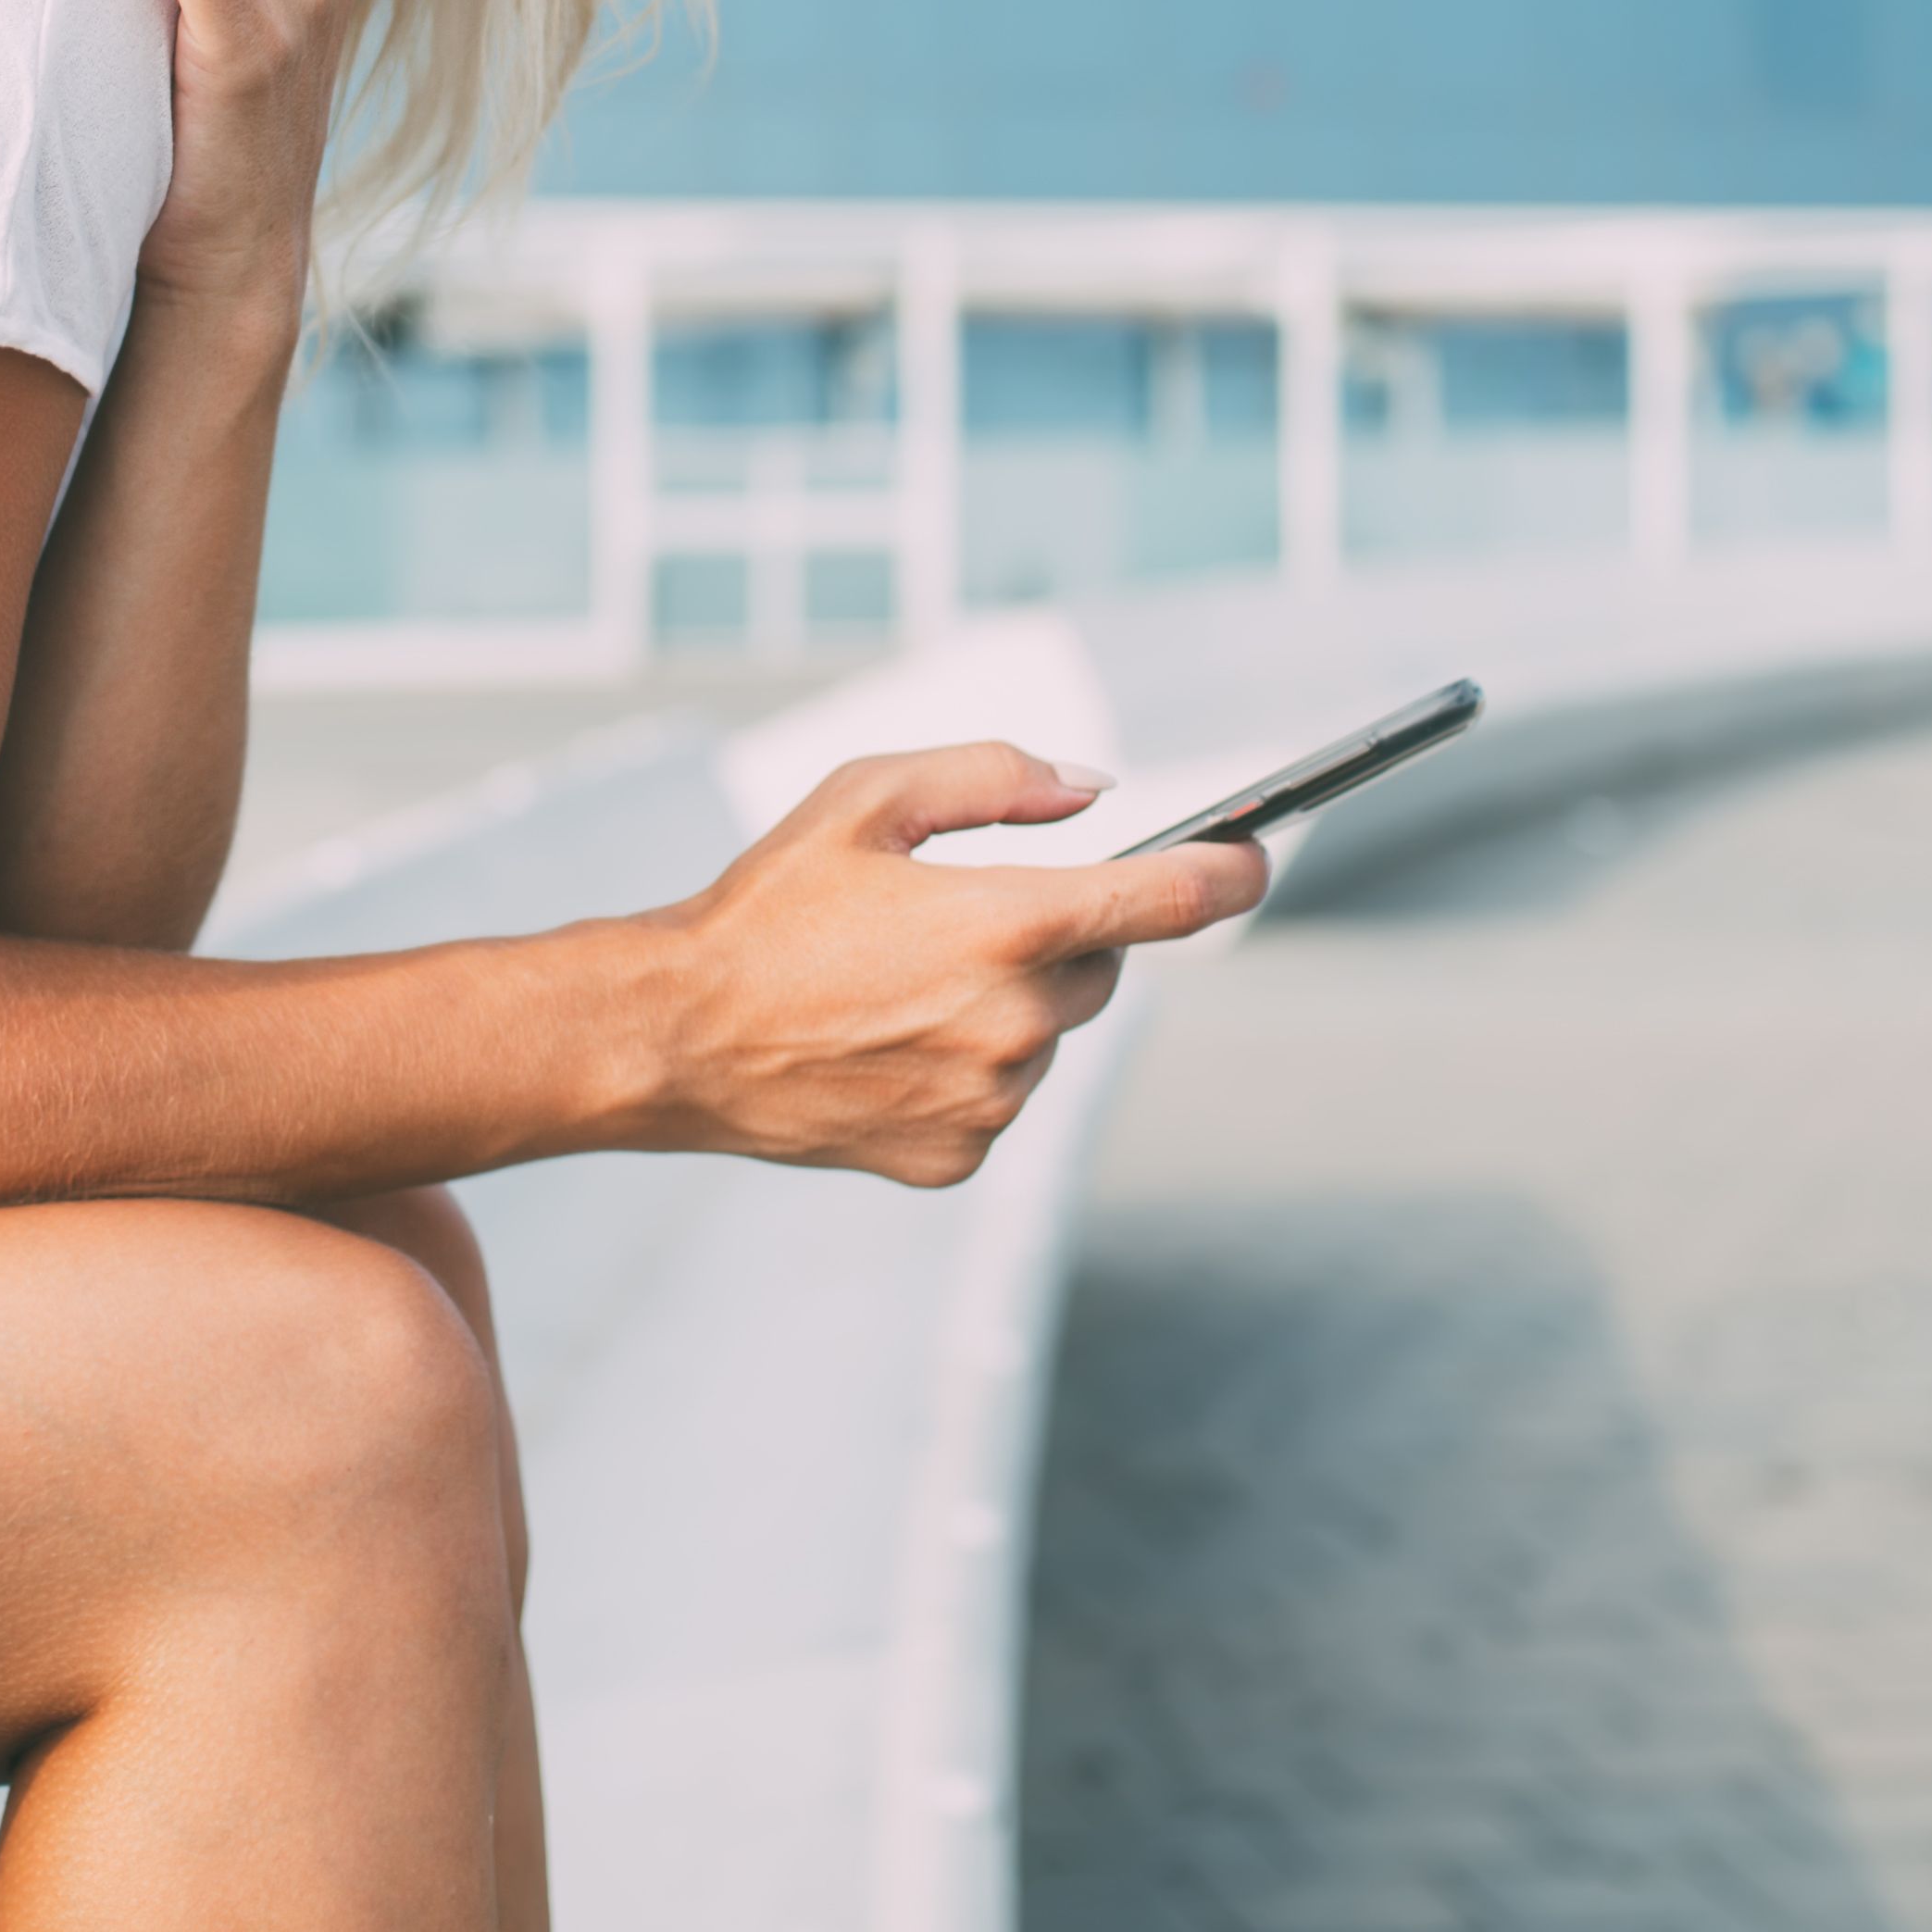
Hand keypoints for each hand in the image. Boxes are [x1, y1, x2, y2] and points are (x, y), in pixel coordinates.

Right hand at [625, 743, 1270, 1187]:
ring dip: (1007, 1005)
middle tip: (962, 920)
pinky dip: (965, 1068)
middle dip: (1059, 937)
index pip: (1168, 899)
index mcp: (1010, 923)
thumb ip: (997, 775)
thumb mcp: (868, 795)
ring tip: (897, 988)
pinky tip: (885, 1046)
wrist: (676, 1035)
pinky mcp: (960, 1156)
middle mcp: (1019, 1021)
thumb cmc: (769, 905)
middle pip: (1100, 968)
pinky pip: (1001, 1098)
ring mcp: (994, 1100)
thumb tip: (1095, 788)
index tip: (1255, 858)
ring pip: (1047, 1035)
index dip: (1230, 873)